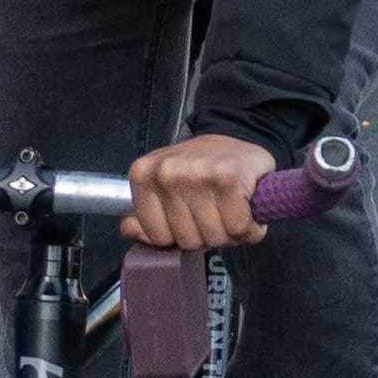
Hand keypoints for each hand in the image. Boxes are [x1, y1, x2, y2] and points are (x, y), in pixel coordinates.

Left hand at [124, 133, 272, 250]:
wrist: (237, 138)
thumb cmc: (202, 167)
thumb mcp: (164, 186)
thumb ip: (146, 213)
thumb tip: (128, 228)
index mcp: (144, 174)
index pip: (158, 236)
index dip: (180, 236)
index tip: (190, 220)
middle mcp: (167, 172)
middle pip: (188, 240)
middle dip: (207, 235)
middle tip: (215, 213)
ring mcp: (197, 174)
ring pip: (214, 236)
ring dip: (230, 232)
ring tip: (230, 210)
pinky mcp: (229, 178)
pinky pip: (238, 227)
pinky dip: (249, 227)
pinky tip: (246, 209)